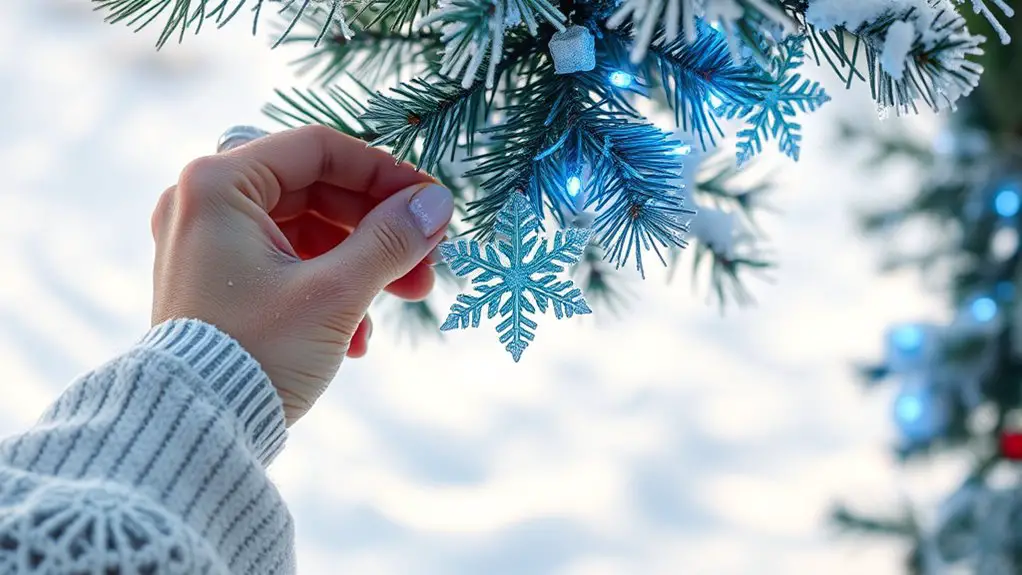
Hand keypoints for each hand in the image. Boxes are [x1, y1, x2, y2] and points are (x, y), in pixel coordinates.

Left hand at [150, 125, 452, 424]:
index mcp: (218, 185)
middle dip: (380, 228)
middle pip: (317, 191)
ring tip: (404, 298)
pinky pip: (287, 262)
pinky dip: (329, 285)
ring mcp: (208, 242)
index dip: (386, 173)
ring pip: (308, 229)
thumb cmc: (257, 354)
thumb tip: (437, 203)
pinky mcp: (218, 279)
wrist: (197, 430)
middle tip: (428, 261)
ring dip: (363, 261)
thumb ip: (390, 239)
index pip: (320, 149)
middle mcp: (205, 202)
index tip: (432, 203)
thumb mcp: (335, 293)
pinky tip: (356, 335)